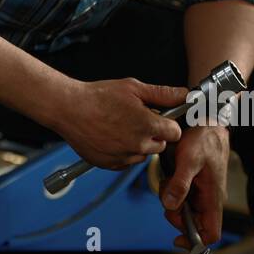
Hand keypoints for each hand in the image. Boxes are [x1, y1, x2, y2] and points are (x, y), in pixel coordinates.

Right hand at [56, 78, 185, 170]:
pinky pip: (127, 161)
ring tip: (120, 126)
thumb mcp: (133, 88)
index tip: (159, 117)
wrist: (69, 108)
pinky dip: (123, 152)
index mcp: (147, 125)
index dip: (168, 123)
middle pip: (160, 145)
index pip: (175, 132)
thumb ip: (162, 94)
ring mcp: (124, 157)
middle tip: (136, 119)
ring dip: (138, 144)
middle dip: (154, 133)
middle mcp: (138, 145)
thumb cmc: (99, 95)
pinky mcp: (111, 165)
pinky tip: (111, 136)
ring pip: (143, 154)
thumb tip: (185, 95)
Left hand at [160, 123, 228, 248]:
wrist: (205, 119)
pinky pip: (180, 195)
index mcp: (213, 197)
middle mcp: (208, 197)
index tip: (177, 238)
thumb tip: (171, 205)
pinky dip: (171, 190)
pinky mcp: (193, 182)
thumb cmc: (204, 137)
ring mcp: (201, 190)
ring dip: (172, 200)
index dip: (195, 240)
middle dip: (177, 216)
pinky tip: (169, 175)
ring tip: (168, 181)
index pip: (211, 232)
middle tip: (167, 198)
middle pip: (193, 223)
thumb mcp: (190, 159)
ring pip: (184, 208)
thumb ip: (181, 183)